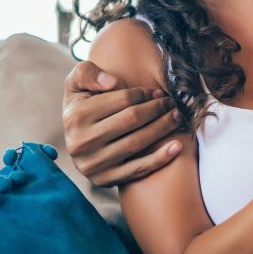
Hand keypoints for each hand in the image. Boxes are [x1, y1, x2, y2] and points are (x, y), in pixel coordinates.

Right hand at [62, 60, 182, 185]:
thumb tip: (111, 82)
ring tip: (176, 117)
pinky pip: (137, 170)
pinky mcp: (104, 180)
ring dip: (162, 128)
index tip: (158, 92)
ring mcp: (93, 164)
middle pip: (132, 120)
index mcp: (76, 116)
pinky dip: (160, 159)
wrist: (75, 141)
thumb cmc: (82, 106)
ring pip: (137, 143)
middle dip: (157, 109)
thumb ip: (87, 73)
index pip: (122, 101)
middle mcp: (82, 142)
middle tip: (172, 104)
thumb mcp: (76, 83)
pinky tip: (177, 147)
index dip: (145, 94)